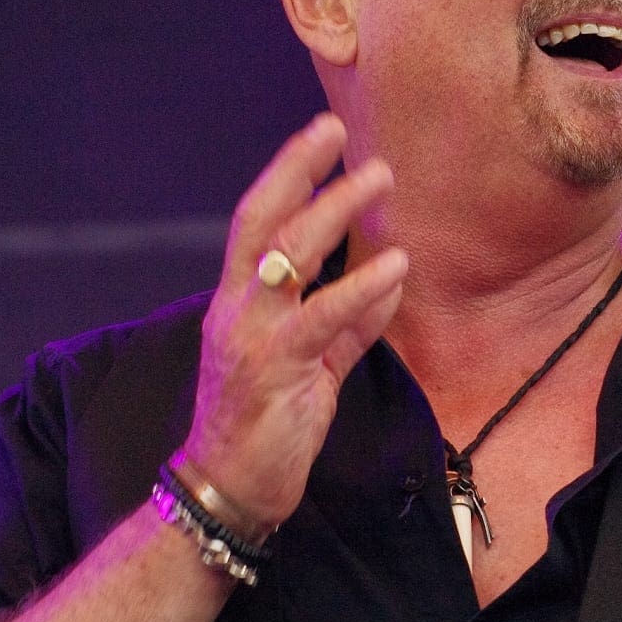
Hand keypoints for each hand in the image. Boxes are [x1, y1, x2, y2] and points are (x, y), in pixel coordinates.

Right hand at [180, 113, 406, 530]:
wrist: (226, 490)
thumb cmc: (264, 427)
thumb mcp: (310, 365)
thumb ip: (346, 325)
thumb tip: (385, 283)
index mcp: (239, 301)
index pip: (257, 220)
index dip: (287, 173)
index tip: (321, 133)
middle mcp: (237, 308)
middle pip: (262, 220)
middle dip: (298, 170)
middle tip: (341, 131)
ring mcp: (251, 337)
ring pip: (288, 256)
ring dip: (335, 211)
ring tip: (378, 179)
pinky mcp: (275, 371)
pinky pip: (321, 319)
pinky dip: (360, 288)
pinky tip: (395, 264)